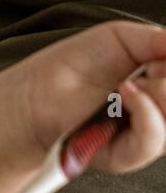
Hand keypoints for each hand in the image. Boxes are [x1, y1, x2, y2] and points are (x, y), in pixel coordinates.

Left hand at [9, 21, 165, 173]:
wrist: (38, 90)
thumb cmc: (76, 65)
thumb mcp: (122, 38)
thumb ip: (159, 40)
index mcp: (163, 86)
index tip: (157, 60)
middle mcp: (162, 113)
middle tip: (146, 69)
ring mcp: (150, 135)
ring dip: (160, 91)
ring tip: (127, 83)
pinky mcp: (130, 154)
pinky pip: (155, 138)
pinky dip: (146, 111)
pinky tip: (125, 92)